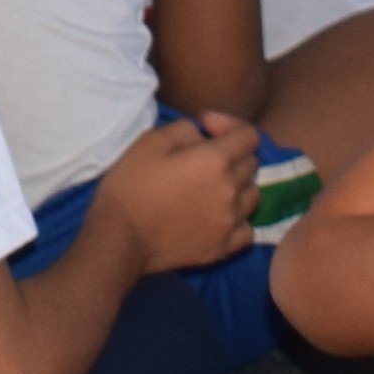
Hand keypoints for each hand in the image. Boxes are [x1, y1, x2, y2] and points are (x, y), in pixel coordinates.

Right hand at [88, 110, 262, 280]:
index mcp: (215, 160)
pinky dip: (238, 219)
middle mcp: (231, 190)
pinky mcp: (223, 248)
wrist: (119, 239)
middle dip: (233, 154)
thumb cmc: (130, 186)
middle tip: (203, 157)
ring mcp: (230, 222)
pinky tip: (219, 217)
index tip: (205, 128)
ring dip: (239, 185)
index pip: (249, 136)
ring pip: (253, 196)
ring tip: (213, 188)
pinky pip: (247, 230)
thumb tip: (202, 136)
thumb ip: (184, 129)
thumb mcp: (149, 141)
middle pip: (251, 164)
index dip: (230, 125)